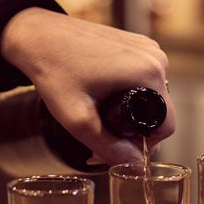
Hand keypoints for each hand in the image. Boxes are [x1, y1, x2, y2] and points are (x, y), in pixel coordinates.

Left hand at [0, 8, 175, 165]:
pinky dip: (127, 93)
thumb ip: (110, 148)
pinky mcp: (136, 44)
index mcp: (149, 73)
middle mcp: (156, 57)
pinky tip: (102, 98)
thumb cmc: (54, 70)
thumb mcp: (79, 119)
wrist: (37, 35)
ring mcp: (147, 48)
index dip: (145, 146)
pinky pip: (142, 79)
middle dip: (134, 131)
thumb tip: (137, 168)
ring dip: (130, 113)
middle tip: (99, 141)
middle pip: (159, 112)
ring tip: (96, 118)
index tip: (117, 150)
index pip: (166, 125)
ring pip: (150, 96)